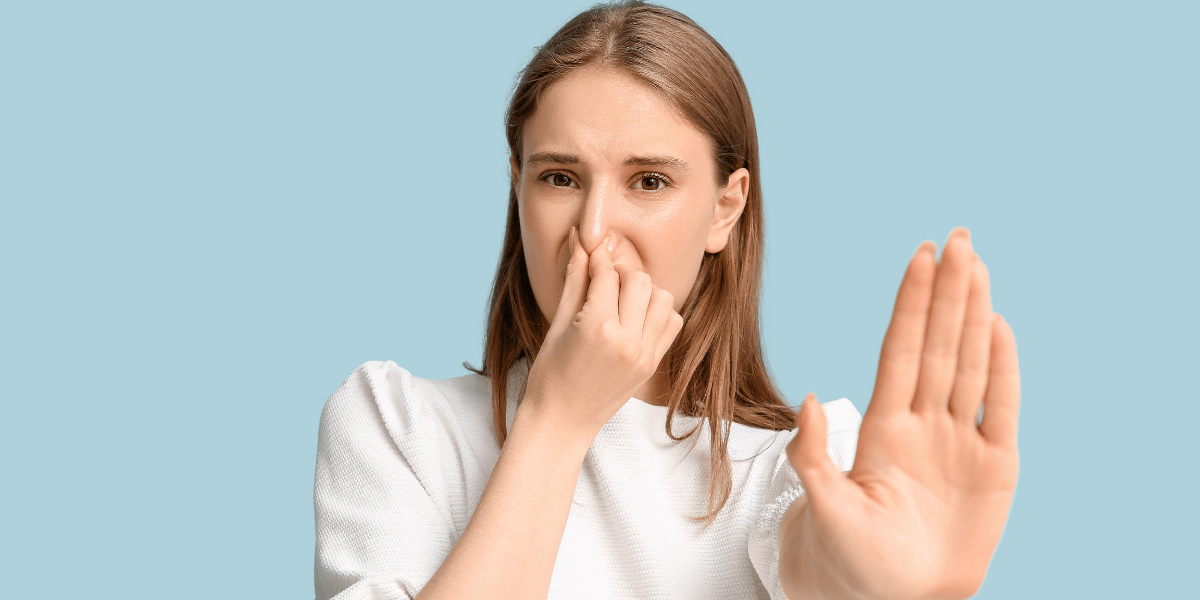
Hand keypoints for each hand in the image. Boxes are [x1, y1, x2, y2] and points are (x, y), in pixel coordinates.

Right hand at [520, 226, 683, 437]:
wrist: (561, 421)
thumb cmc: (549, 374)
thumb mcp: (556, 324)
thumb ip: (574, 279)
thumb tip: (580, 239)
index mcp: (596, 328)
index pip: (606, 273)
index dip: (597, 257)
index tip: (591, 250)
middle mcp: (626, 340)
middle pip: (638, 280)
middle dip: (620, 272)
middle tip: (603, 278)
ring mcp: (644, 354)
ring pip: (662, 297)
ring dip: (643, 290)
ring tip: (621, 298)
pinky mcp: (653, 364)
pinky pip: (672, 322)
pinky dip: (658, 311)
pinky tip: (635, 316)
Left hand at [781, 228, 1019, 599]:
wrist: (892, 597)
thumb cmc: (850, 556)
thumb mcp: (824, 508)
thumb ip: (816, 456)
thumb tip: (811, 399)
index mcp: (884, 427)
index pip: (900, 349)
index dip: (911, 303)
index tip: (918, 256)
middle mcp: (923, 422)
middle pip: (938, 344)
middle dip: (947, 291)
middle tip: (957, 237)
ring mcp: (960, 440)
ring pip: (969, 363)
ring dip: (975, 314)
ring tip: (977, 264)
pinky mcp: (995, 466)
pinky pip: (1001, 407)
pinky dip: (1003, 369)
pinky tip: (1000, 326)